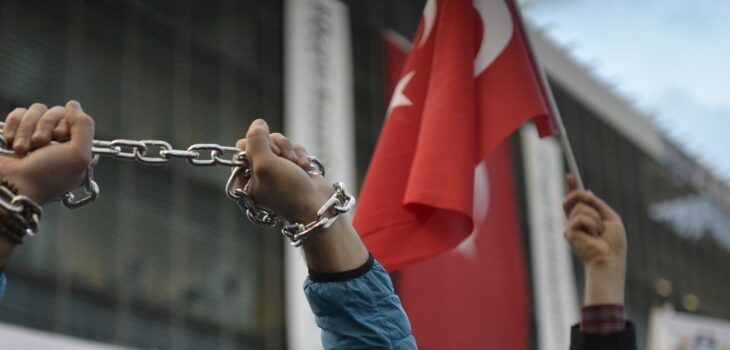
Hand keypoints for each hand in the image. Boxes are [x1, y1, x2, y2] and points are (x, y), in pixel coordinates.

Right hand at [0, 101, 94, 204]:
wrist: (10, 187)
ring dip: (26, 129)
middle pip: (55, 111)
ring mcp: (35, 136)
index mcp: (75, 147)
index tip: (58, 137)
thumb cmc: (46, 175)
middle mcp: (57, 141)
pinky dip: (13, 125)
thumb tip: (73, 105)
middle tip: (38, 144)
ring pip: (35, 110)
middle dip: (44, 126)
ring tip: (21, 149)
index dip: (65, 124)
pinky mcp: (15, 133)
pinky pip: (18, 113)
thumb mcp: (78, 155)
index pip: (74, 117)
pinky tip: (10, 141)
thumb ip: (85, 127)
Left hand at [233, 119, 367, 272]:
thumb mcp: (265, 164)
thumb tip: (258, 123)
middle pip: (262, 142)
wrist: (318, 205)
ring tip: (298, 167)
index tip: (269, 158)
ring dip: (291, 151)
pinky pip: (292, 148)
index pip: (241, 148)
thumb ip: (256, 141)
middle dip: (278, 148)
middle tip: (285, 162)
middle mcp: (259, 175)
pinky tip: (305, 168)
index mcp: (245, 180)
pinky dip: (300, 155)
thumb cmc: (290, 191)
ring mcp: (277, 171)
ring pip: (279, 143)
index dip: (257, 147)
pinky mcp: (292, 167)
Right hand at [563, 174, 626, 305]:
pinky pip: (581, 217)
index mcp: (586, 220)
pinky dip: (593, 224)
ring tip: (599, 233)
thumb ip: (597, 205)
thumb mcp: (610, 218)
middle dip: (578, 194)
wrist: (610, 259)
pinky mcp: (568, 232)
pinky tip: (593, 237)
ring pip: (581, 207)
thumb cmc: (613, 244)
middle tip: (589, 198)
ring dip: (596, 218)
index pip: (577, 201)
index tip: (570, 176)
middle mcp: (576, 222)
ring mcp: (571, 227)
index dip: (573, 188)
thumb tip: (586, 192)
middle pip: (572, 199)